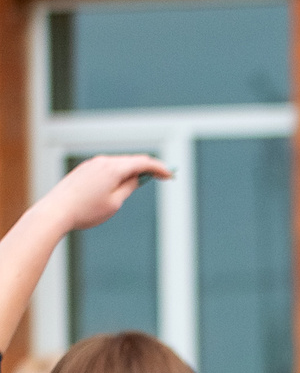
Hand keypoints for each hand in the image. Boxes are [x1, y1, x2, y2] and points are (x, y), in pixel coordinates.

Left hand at [39, 155, 171, 233]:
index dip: (159, 168)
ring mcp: (92, 164)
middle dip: (149, 167)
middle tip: (164, 175)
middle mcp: (102, 161)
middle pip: (132, 160)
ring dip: (134, 170)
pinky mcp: (84, 170)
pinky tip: (124, 180)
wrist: (56, 211)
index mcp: (113, 168)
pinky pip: (108, 167)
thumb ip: (128, 187)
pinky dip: (121, 172)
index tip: (171, 175)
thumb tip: (135, 177)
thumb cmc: (86, 210)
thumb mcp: (115, 202)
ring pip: (119, 164)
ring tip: (147, 178)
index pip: (143, 162)